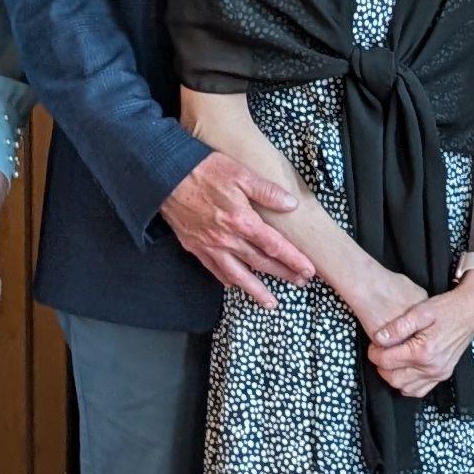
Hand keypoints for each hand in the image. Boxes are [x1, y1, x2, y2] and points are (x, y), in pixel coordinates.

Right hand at [162, 149, 309, 306]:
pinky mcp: (195, 247)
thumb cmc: (203, 170)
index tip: (309, 270)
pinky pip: (214, 269)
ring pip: (238, 274)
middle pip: (261, 262)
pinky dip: (227, 279)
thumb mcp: (240, 173)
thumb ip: (267, 191)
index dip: (293, 259)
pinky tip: (235, 284)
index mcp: (243, 220)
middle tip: (300, 283)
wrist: (164, 177)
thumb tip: (291, 204)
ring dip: (256, 290)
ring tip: (271, 303)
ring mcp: (210, 245)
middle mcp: (228, 239)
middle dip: (283, 274)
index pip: (275, 246)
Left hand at [366, 271, 473, 399]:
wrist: (470, 310)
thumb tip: (379, 338)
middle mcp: (432, 367)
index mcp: (424, 351)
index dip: (374, 353)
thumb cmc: (447, 308)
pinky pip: (420, 390)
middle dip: (382, 366)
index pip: (387, 361)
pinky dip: (408, 384)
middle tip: (381, 352)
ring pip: (405, 387)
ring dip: (394, 376)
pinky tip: (405, 369)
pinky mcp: (443, 374)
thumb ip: (398, 326)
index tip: (374, 345)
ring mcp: (439, 373)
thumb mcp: (420, 310)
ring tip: (393, 359)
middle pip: (393, 378)